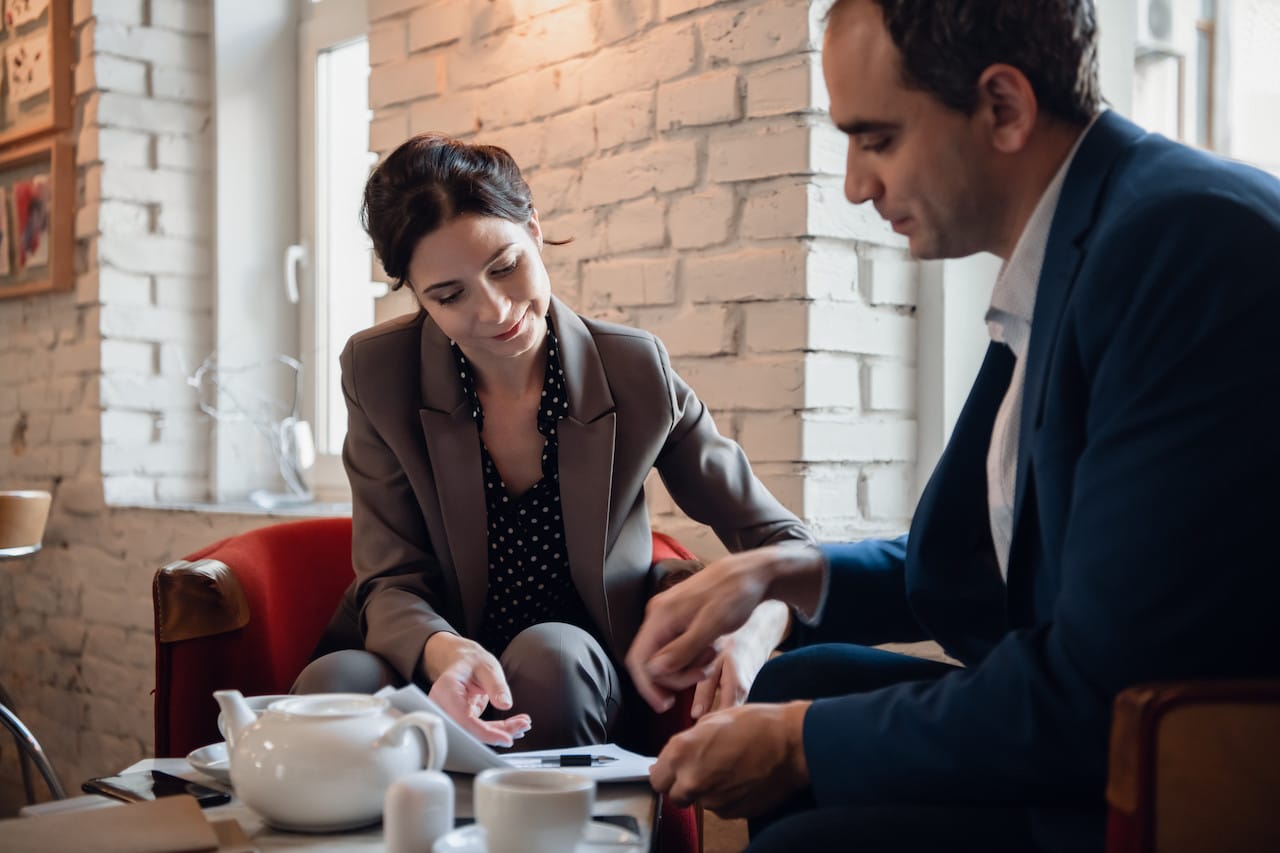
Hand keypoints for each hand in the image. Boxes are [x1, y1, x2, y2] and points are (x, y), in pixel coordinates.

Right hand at [423, 633, 530, 746]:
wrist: (463, 661)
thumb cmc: (472, 661)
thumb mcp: (488, 667)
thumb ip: (496, 685)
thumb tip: (505, 704)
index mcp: (446, 690)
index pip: (465, 720)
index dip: (486, 733)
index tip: (507, 738)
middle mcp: (443, 706)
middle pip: (471, 731)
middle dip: (498, 733)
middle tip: (522, 725)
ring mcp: (450, 715)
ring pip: (476, 734)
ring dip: (501, 733)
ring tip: (522, 724)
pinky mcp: (460, 720)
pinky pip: (478, 730)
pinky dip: (497, 730)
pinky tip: (514, 725)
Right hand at [627, 545, 821, 712]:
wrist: (751, 574)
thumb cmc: (734, 596)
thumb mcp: (711, 627)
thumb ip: (682, 650)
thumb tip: (654, 670)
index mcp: (661, 615)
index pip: (638, 659)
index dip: (647, 686)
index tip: (664, 705)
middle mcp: (658, 614)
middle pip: (650, 661)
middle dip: (675, 676)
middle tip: (703, 675)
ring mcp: (668, 615)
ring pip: (664, 655)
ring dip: (686, 666)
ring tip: (711, 658)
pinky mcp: (679, 617)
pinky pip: (675, 646)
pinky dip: (691, 656)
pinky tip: (710, 650)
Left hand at [649, 701, 810, 818]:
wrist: (792, 743)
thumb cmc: (756, 724)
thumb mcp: (712, 720)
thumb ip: (687, 743)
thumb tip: (672, 759)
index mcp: (682, 753)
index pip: (657, 778)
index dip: (666, 772)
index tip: (674, 768)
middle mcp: (693, 780)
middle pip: (675, 795)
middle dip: (684, 784)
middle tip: (703, 767)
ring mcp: (714, 799)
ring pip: (699, 801)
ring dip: (708, 789)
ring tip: (729, 766)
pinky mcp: (733, 812)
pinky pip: (721, 807)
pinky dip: (726, 796)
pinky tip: (741, 777)